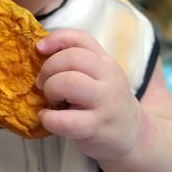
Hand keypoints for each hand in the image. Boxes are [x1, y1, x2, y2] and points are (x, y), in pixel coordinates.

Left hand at [36, 29, 142, 160]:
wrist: (132, 133)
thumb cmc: (103, 101)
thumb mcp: (98, 75)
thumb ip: (76, 60)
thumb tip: (40, 49)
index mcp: (105, 61)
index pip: (80, 38)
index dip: (55, 39)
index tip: (39, 49)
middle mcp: (108, 78)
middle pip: (72, 58)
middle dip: (48, 69)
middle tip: (43, 84)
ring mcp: (104, 103)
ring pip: (68, 82)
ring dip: (51, 89)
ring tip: (50, 99)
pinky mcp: (97, 127)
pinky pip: (65, 120)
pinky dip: (49, 118)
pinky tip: (48, 118)